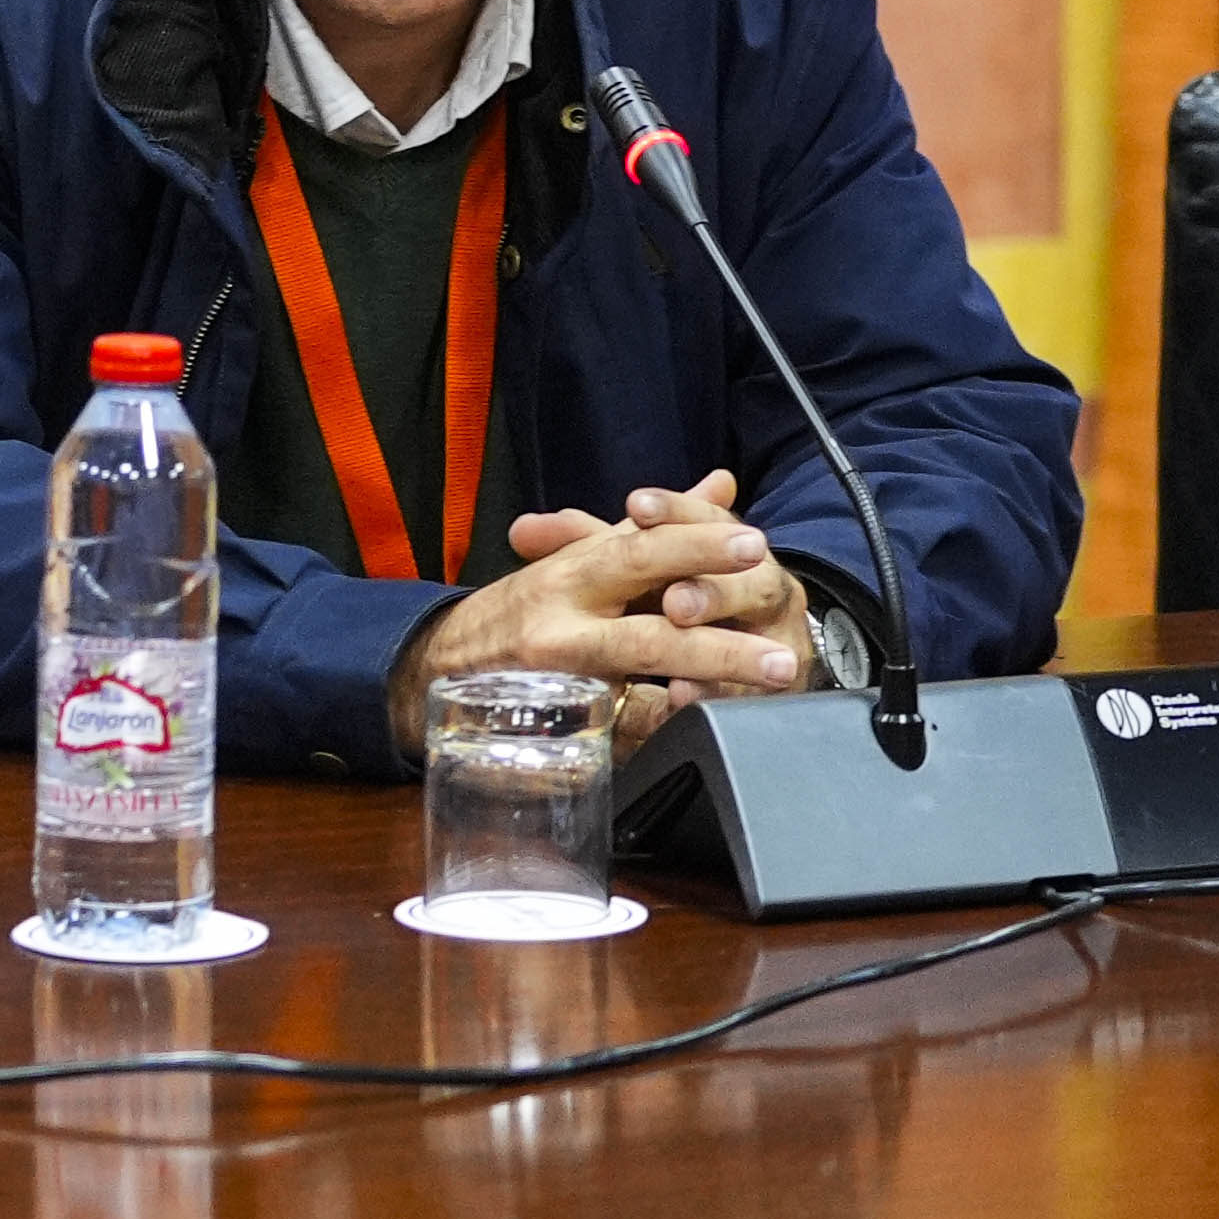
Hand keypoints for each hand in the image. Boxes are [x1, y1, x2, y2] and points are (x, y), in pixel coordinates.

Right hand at [391, 473, 809, 760]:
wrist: (439, 667)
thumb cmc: (527, 608)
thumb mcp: (583, 557)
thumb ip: (655, 529)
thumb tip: (721, 484)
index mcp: (570, 577)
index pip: (636, 555)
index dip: (693, 547)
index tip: (752, 545)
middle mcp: (562, 631)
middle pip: (645, 635)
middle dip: (716, 642)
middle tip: (779, 651)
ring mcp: (561, 686)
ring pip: (638, 694)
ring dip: (706, 686)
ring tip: (767, 682)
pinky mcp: (561, 731)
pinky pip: (621, 734)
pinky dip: (664, 727)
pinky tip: (704, 723)